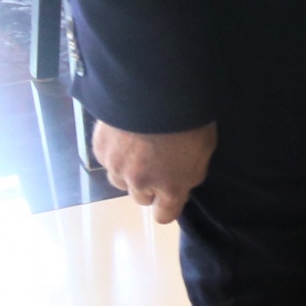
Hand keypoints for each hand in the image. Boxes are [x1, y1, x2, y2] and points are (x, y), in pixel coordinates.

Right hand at [93, 121, 216, 223]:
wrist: (157, 91)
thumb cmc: (191, 118)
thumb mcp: (204, 148)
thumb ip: (190, 172)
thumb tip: (180, 181)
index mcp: (171, 187)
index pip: (164, 215)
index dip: (167, 204)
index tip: (169, 192)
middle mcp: (140, 184)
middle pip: (141, 197)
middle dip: (148, 183)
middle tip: (157, 158)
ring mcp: (117, 167)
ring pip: (120, 179)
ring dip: (129, 169)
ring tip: (140, 143)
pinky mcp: (100, 149)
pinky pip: (107, 158)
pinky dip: (115, 149)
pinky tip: (126, 130)